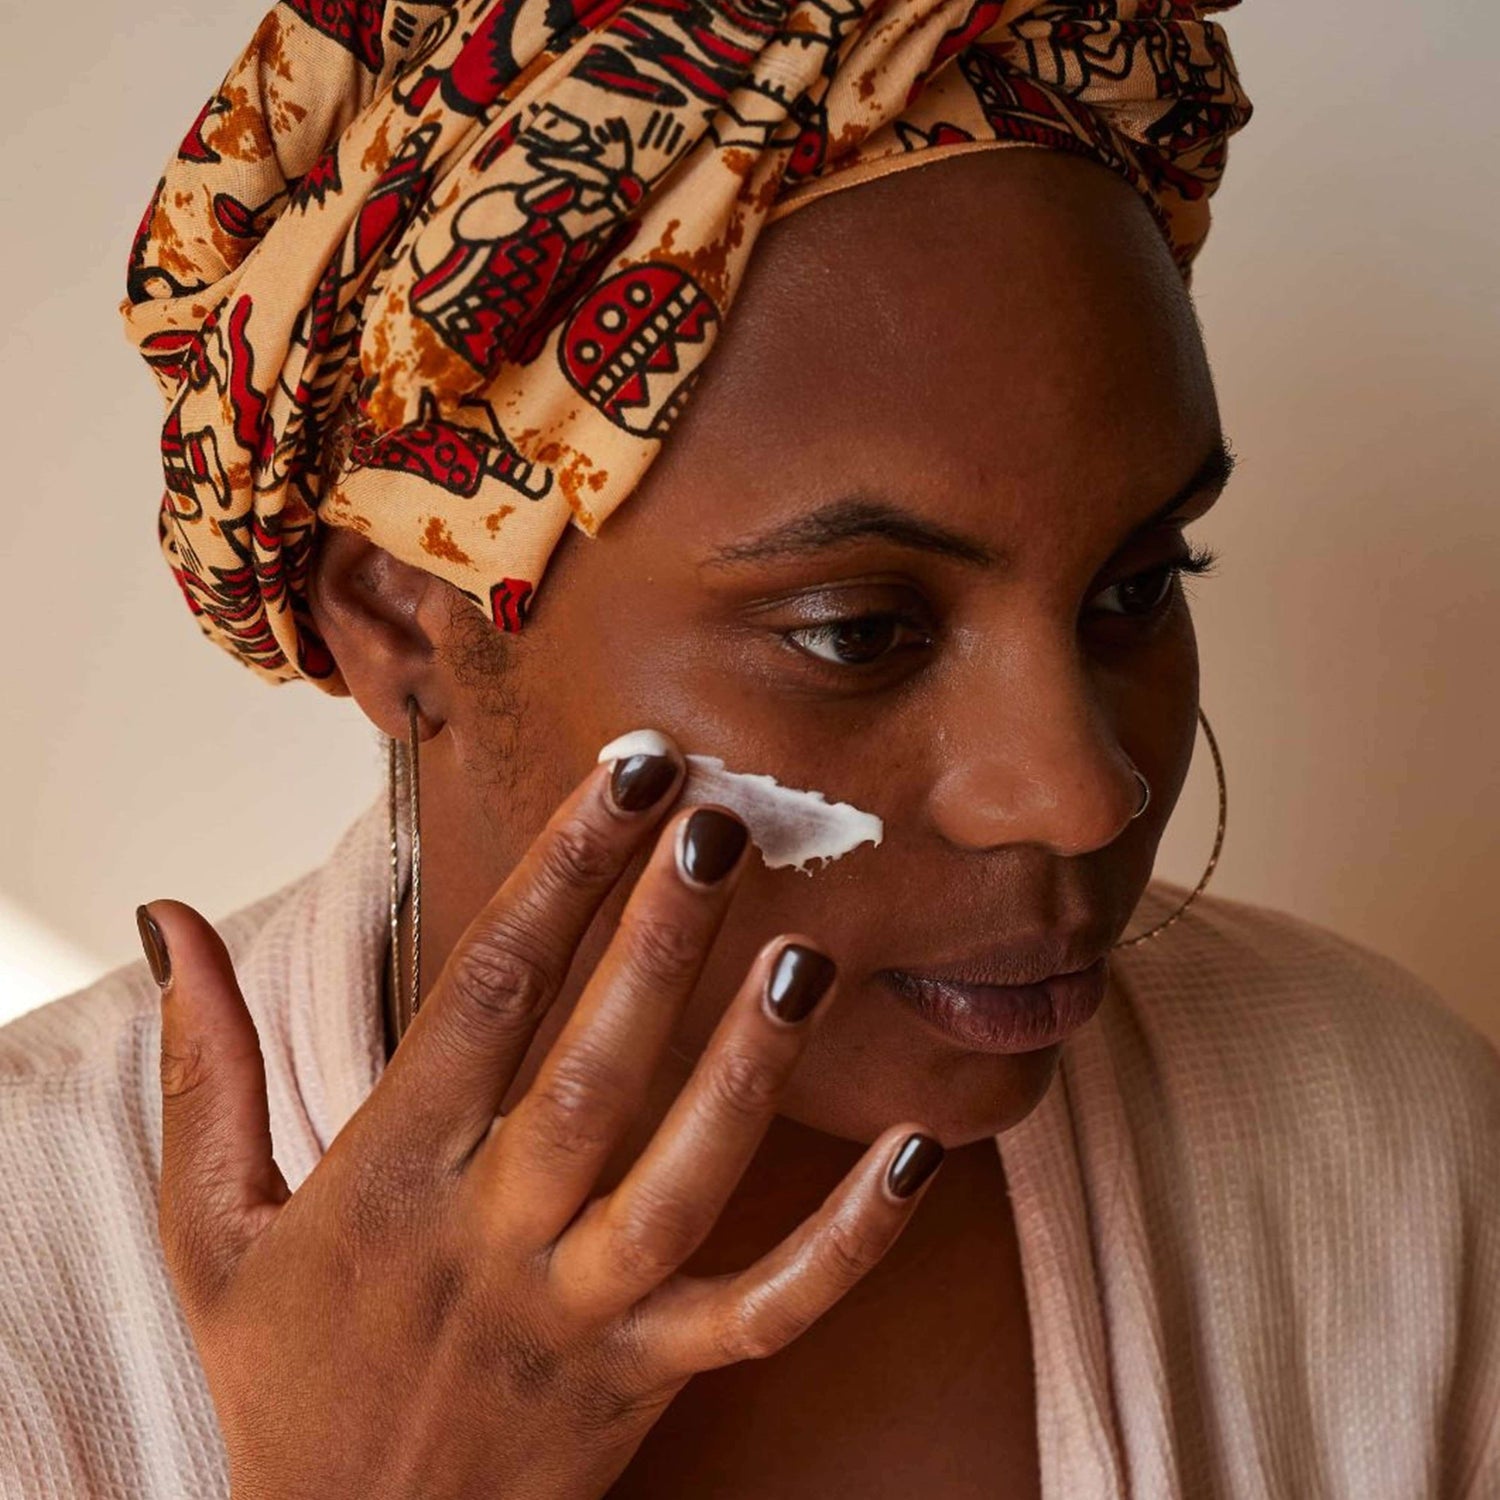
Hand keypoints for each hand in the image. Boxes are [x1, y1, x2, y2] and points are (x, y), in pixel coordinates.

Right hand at [142, 731, 944, 1499]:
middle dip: (659, 937)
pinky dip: (851, 1240)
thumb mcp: (210, 1228)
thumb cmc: (283, 1378)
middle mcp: (496, 1237)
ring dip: (749, 1067)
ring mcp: (583, 1315)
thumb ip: (202, 1069)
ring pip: (685, 1180)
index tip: (626, 775)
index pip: (487, 989)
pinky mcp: (651, 1381)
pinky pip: (768, 1312)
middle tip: (721, 821)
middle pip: (593, 1067)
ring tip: (808, 953)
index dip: (559, 869)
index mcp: (392, 1177)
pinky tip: (920, 1151)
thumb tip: (167, 916)